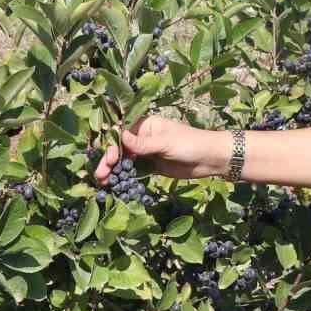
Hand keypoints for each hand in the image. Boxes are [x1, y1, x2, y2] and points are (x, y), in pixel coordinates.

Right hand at [93, 115, 227, 181]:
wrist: (210, 159)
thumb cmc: (190, 143)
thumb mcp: (165, 143)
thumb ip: (142, 143)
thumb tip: (119, 136)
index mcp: (145, 125)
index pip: (122, 133)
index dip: (111, 145)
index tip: (108, 159)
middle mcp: (143, 138)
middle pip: (120, 148)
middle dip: (109, 161)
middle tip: (100, 175)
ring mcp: (147, 153)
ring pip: (125, 161)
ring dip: (114, 171)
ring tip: (103, 182)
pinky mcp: (152, 166)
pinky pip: (135, 171)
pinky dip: (125, 177)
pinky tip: (115, 185)